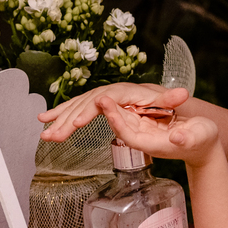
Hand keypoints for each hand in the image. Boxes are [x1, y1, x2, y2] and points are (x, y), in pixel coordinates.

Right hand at [39, 83, 187, 141]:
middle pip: (86, 104)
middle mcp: (113, 94)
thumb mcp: (176, 104)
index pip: (105, 99)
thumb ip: (174, 100)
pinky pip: (77, 109)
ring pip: (78, 107)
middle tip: (54, 135)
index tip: (78, 123)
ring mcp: (105, 99)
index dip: (90, 110)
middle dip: (68, 120)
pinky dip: (61, 115)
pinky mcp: (100, 106)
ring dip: (60, 121)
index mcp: (127, 92)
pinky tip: (45, 121)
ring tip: (45, 135)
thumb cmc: (173, 108)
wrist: (174, 107)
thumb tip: (182, 94)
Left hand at [99, 95, 221, 166]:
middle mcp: (146, 139)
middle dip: (109, 114)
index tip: (109, 111)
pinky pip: (129, 114)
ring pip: (123, 119)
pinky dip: (119, 106)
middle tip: (98, 98)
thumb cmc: (203, 141)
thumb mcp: (199, 137)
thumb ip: (187, 138)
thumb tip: (176, 137)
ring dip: (111, 109)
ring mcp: (144, 131)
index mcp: (155, 145)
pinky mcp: (146, 123)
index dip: (119, 124)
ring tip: (100, 96)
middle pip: (122, 127)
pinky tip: (111, 97)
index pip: (131, 136)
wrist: (203, 145)